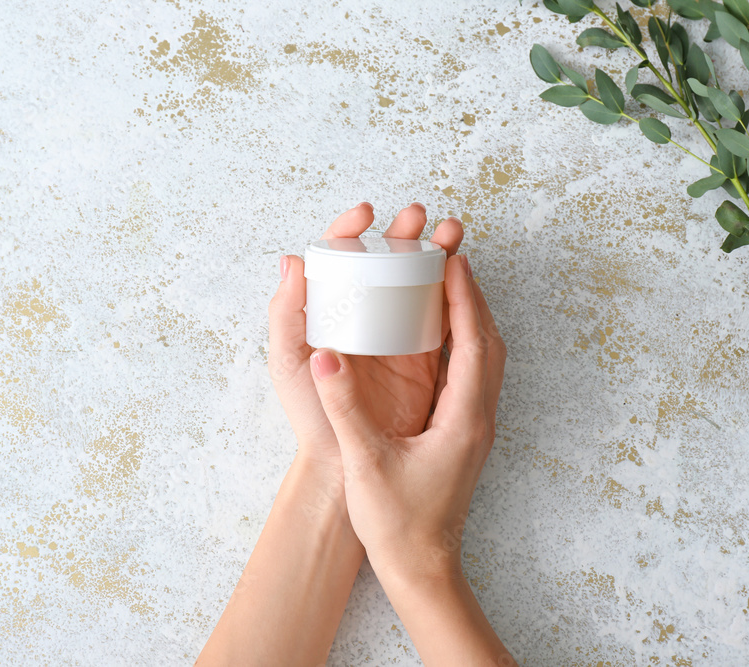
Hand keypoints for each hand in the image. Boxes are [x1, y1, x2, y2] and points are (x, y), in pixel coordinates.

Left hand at [269, 202, 463, 481]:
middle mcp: (365, 316)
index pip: (341, 257)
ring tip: (451, 235)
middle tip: (420, 216)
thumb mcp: (288, 362)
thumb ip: (286, 314)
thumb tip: (291, 259)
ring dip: (436, 254)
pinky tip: (461, 275)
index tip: (367, 215)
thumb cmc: (311, 416)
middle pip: (387, 262)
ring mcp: (397, 334)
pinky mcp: (426, 356)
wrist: (345, 464)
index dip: (352, 229)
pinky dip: (454, 293)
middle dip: (406, 232)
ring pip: (419, 282)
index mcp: (330, 311)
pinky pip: (442, 318)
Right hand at [308, 253, 506, 583]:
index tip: (454, 260)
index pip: (473, 344)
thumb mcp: (365, 462)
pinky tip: (440, 340)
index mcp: (463, 419)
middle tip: (452, 261)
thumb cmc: (398, 524)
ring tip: (449, 289)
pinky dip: (464, 346)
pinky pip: (474, 376)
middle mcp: (478, 419)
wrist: (422, 568)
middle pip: (488, 343)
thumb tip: (325, 356)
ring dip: (472, 320)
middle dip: (473, 299)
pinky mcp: (464, 436)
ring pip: (486, 359)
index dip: (464, 299)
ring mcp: (475, 428)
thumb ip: (345, 407)